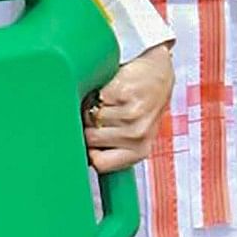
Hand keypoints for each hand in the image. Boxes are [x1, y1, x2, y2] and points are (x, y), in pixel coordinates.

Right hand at [86, 44, 173, 172]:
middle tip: (104, 116)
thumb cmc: (142, 105)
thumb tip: (80, 158)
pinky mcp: (124, 92)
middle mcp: (138, 135)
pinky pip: (93, 98)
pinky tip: (110, 91)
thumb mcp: (133, 135)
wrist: (157, 72)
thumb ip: (111, 149)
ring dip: (91, 108)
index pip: (99, 163)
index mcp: (139, 150)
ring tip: (108, 103)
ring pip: (88, 117)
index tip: (90, 143)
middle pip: (88, 138)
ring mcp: (132, 113)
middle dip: (88, 126)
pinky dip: (96, 93)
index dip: (88, 152)